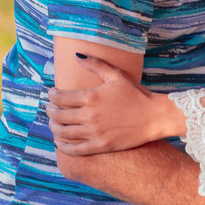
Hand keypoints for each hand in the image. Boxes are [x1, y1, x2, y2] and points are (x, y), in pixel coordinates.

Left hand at [47, 56, 179, 154]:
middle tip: (50, 108)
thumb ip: (96, 64)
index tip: (52, 94)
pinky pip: (74, 149)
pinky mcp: (100, 146)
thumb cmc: (136, 94)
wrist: (154, 116)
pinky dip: (63, 146)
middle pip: (58, 115)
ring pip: (63, 132)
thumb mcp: (117, 75)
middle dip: (50, 111)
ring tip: (53, 123)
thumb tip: (77, 56)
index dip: (52, 95)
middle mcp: (90, 115)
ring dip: (53, 127)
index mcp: (92, 97)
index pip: (60, 97)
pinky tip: (60, 142)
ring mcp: (94, 132)